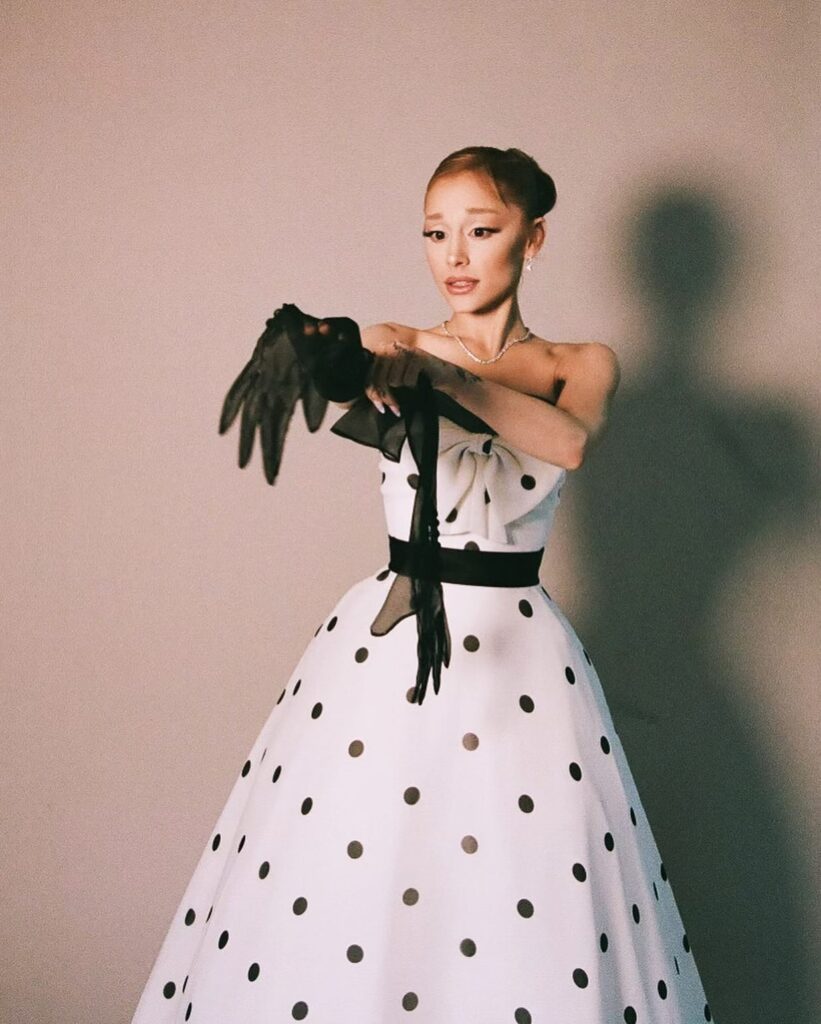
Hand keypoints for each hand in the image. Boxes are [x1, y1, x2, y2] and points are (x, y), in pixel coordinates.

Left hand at [365, 341, 481, 414]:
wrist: (442, 374)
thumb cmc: (416, 379)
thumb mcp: (394, 379)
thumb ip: (378, 382)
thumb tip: (359, 398)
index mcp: (381, 351)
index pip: (369, 374)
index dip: (372, 393)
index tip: (379, 407)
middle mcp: (391, 347)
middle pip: (380, 378)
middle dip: (386, 397)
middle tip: (394, 409)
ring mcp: (405, 350)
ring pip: (393, 380)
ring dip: (401, 393)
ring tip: (408, 393)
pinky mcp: (418, 357)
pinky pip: (408, 379)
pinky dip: (413, 386)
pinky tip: (417, 385)